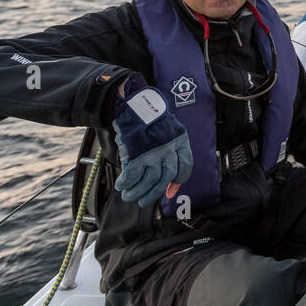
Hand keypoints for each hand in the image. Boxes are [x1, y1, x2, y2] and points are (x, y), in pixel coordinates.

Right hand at [111, 78, 192, 207]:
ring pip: (149, 180)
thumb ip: (168, 151)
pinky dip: (126, 183)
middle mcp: (169, 147)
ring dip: (138, 191)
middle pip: (166, 177)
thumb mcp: (167, 131)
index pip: (184, 167)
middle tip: (142, 202)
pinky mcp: (136, 152)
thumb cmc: (148, 118)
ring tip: (129, 195)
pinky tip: (121, 185)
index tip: (169, 192)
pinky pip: (132, 175)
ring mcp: (153, 150)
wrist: (133, 103)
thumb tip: (166, 178)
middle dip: (154, 193)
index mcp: (180, 140)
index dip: (177, 182)